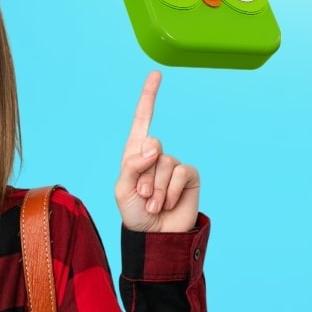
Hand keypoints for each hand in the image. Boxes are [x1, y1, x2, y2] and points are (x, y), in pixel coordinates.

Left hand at [114, 71, 199, 232]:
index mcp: (134, 154)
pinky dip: (170, 191)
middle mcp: (155, 155)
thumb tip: (153, 146)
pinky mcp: (189, 176)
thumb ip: (132, 165)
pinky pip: (180, 172)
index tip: (156, 74)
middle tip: (142, 196)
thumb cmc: (134, 214)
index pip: (142, 121)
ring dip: (156, 189)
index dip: (149, 97)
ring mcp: (173, 165)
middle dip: (143, 175)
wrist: (155, 237)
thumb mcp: (122, 190)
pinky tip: (167, 204)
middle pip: (152, 145)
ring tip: (154, 205)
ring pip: (165, 163)